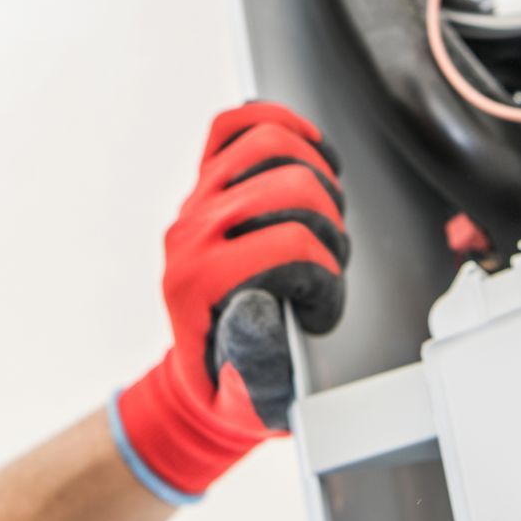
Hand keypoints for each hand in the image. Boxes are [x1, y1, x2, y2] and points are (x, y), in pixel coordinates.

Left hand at [112, 102, 348, 502]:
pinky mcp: (207, 180)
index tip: (319, 310)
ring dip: (317, 175)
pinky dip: (279, 123)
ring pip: (270, 144)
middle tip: (327, 262)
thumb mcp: (250, 397)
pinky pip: (236, 125)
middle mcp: (190, 232)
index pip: (290, 245)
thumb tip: (260, 302)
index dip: (325, 277)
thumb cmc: (234, 384)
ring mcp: (197, 199)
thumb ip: (257, 362)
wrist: (202, 371)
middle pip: (292, 186)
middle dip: (329, 224)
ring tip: (324, 216)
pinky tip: (309, 149)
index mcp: (196, 283)